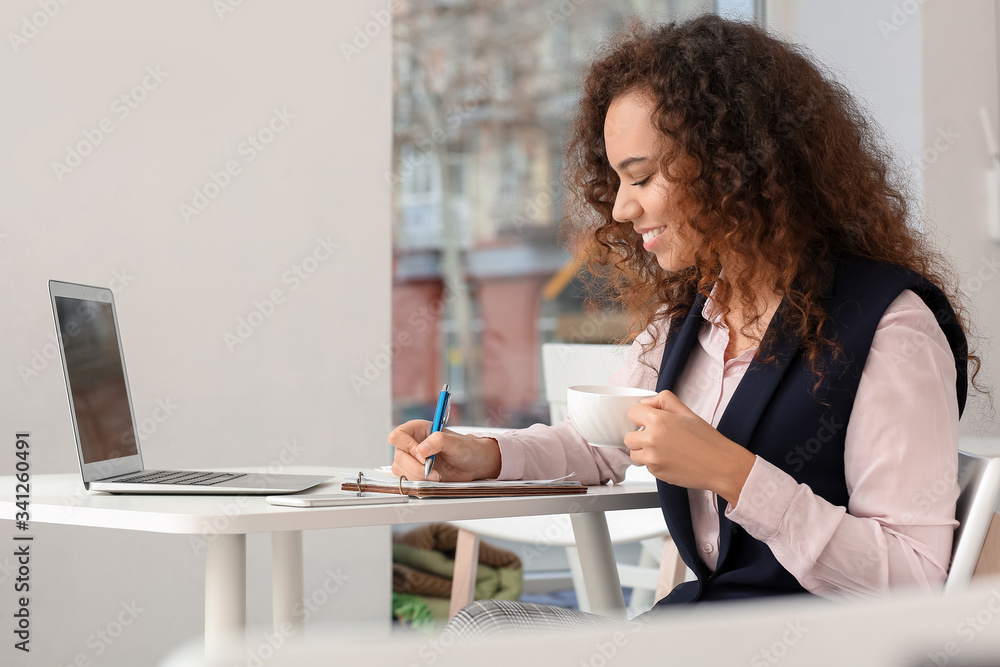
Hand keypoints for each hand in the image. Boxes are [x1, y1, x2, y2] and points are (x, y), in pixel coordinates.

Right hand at [388, 420, 501, 481]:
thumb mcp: (455, 442)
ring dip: (417, 476)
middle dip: (415, 466)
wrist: (474, 464)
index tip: (422, 455)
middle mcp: (412, 444)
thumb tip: (421, 449)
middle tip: (431, 469)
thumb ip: (438, 441)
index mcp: (418, 430)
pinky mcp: (416, 473)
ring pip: (400, 470)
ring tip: (435, 475)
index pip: (398, 436)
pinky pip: (407, 480)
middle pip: (398, 456)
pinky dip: (419, 482)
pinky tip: (433, 479)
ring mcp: (412, 460)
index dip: (407, 447)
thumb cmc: (466, 448)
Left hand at [624, 391, 754, 504]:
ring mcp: (652, 459)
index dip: (641, 416)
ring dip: (644, 451)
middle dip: (640, 435)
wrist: (721, 465)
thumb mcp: (687, 412)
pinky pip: (646, 466)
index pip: (632, 413)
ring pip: (634, 454)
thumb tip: (645, 403)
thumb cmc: (707, 440)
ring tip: (663, 449)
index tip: (648, 420)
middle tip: (657, 436)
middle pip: (629, 436)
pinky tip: (670, 459)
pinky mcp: (656, 473)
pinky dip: (654, 463)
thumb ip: (663, 401)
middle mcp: (651, 440)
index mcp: (658, 421)